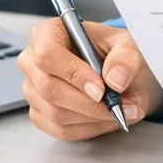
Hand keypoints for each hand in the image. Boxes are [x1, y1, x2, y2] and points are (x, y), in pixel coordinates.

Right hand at [16, 20, 162, 140]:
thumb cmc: (117, 54)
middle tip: (118, 105)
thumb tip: (115, 78)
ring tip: (120, 110)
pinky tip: (106, 118)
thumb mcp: (129, 45)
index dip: (73, 74)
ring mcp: (33, 89)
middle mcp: (33, 61)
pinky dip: (89, 128)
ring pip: (56, 113)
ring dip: (93, 117)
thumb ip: (126, 56)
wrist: (120, 75)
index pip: (47, 54)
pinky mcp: (40, 114)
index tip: (100, 89)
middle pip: (49, 88)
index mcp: (49, 33)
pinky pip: (61, 130)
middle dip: (88, 103)